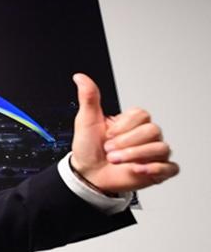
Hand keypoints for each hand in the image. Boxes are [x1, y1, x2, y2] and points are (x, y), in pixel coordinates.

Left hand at [70, 73, 177, 193]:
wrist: (86, 174)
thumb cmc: (88, 147)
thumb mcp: (86, 120)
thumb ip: (89, 97)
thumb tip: (80, 77)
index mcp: (131, 122)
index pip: (142, 114)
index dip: (123, 126)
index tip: (107, 135)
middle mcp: (145, 136)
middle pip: (153, 130)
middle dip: (126, 142)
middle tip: (109, 150)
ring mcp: (152, 153)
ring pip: (161, 148)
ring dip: (135, 155)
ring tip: (115, 160)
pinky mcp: (157, 171)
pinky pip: (171, 168)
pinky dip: (156, 169)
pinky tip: (138, 169)